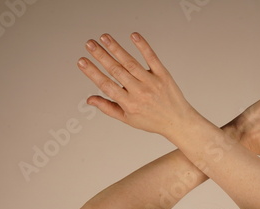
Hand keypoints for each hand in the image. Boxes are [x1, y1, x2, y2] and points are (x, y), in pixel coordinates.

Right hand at [77, 32, 195, 135]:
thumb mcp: (128, 119)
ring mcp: (152, 83)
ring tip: (104, 37)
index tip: (81, 61)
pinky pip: (152, 58)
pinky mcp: (163, 75)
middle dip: (101, 56)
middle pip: (117, 71)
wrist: (178, 121)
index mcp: (129, 104)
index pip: (106, 85)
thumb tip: (89, 99)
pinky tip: (133, 36)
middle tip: (89, 44)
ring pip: (131, 63)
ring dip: (117, 49)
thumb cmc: (152, 120)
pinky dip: (143, 46)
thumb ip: (108, 108)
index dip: (93, 73)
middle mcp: (140, 92)